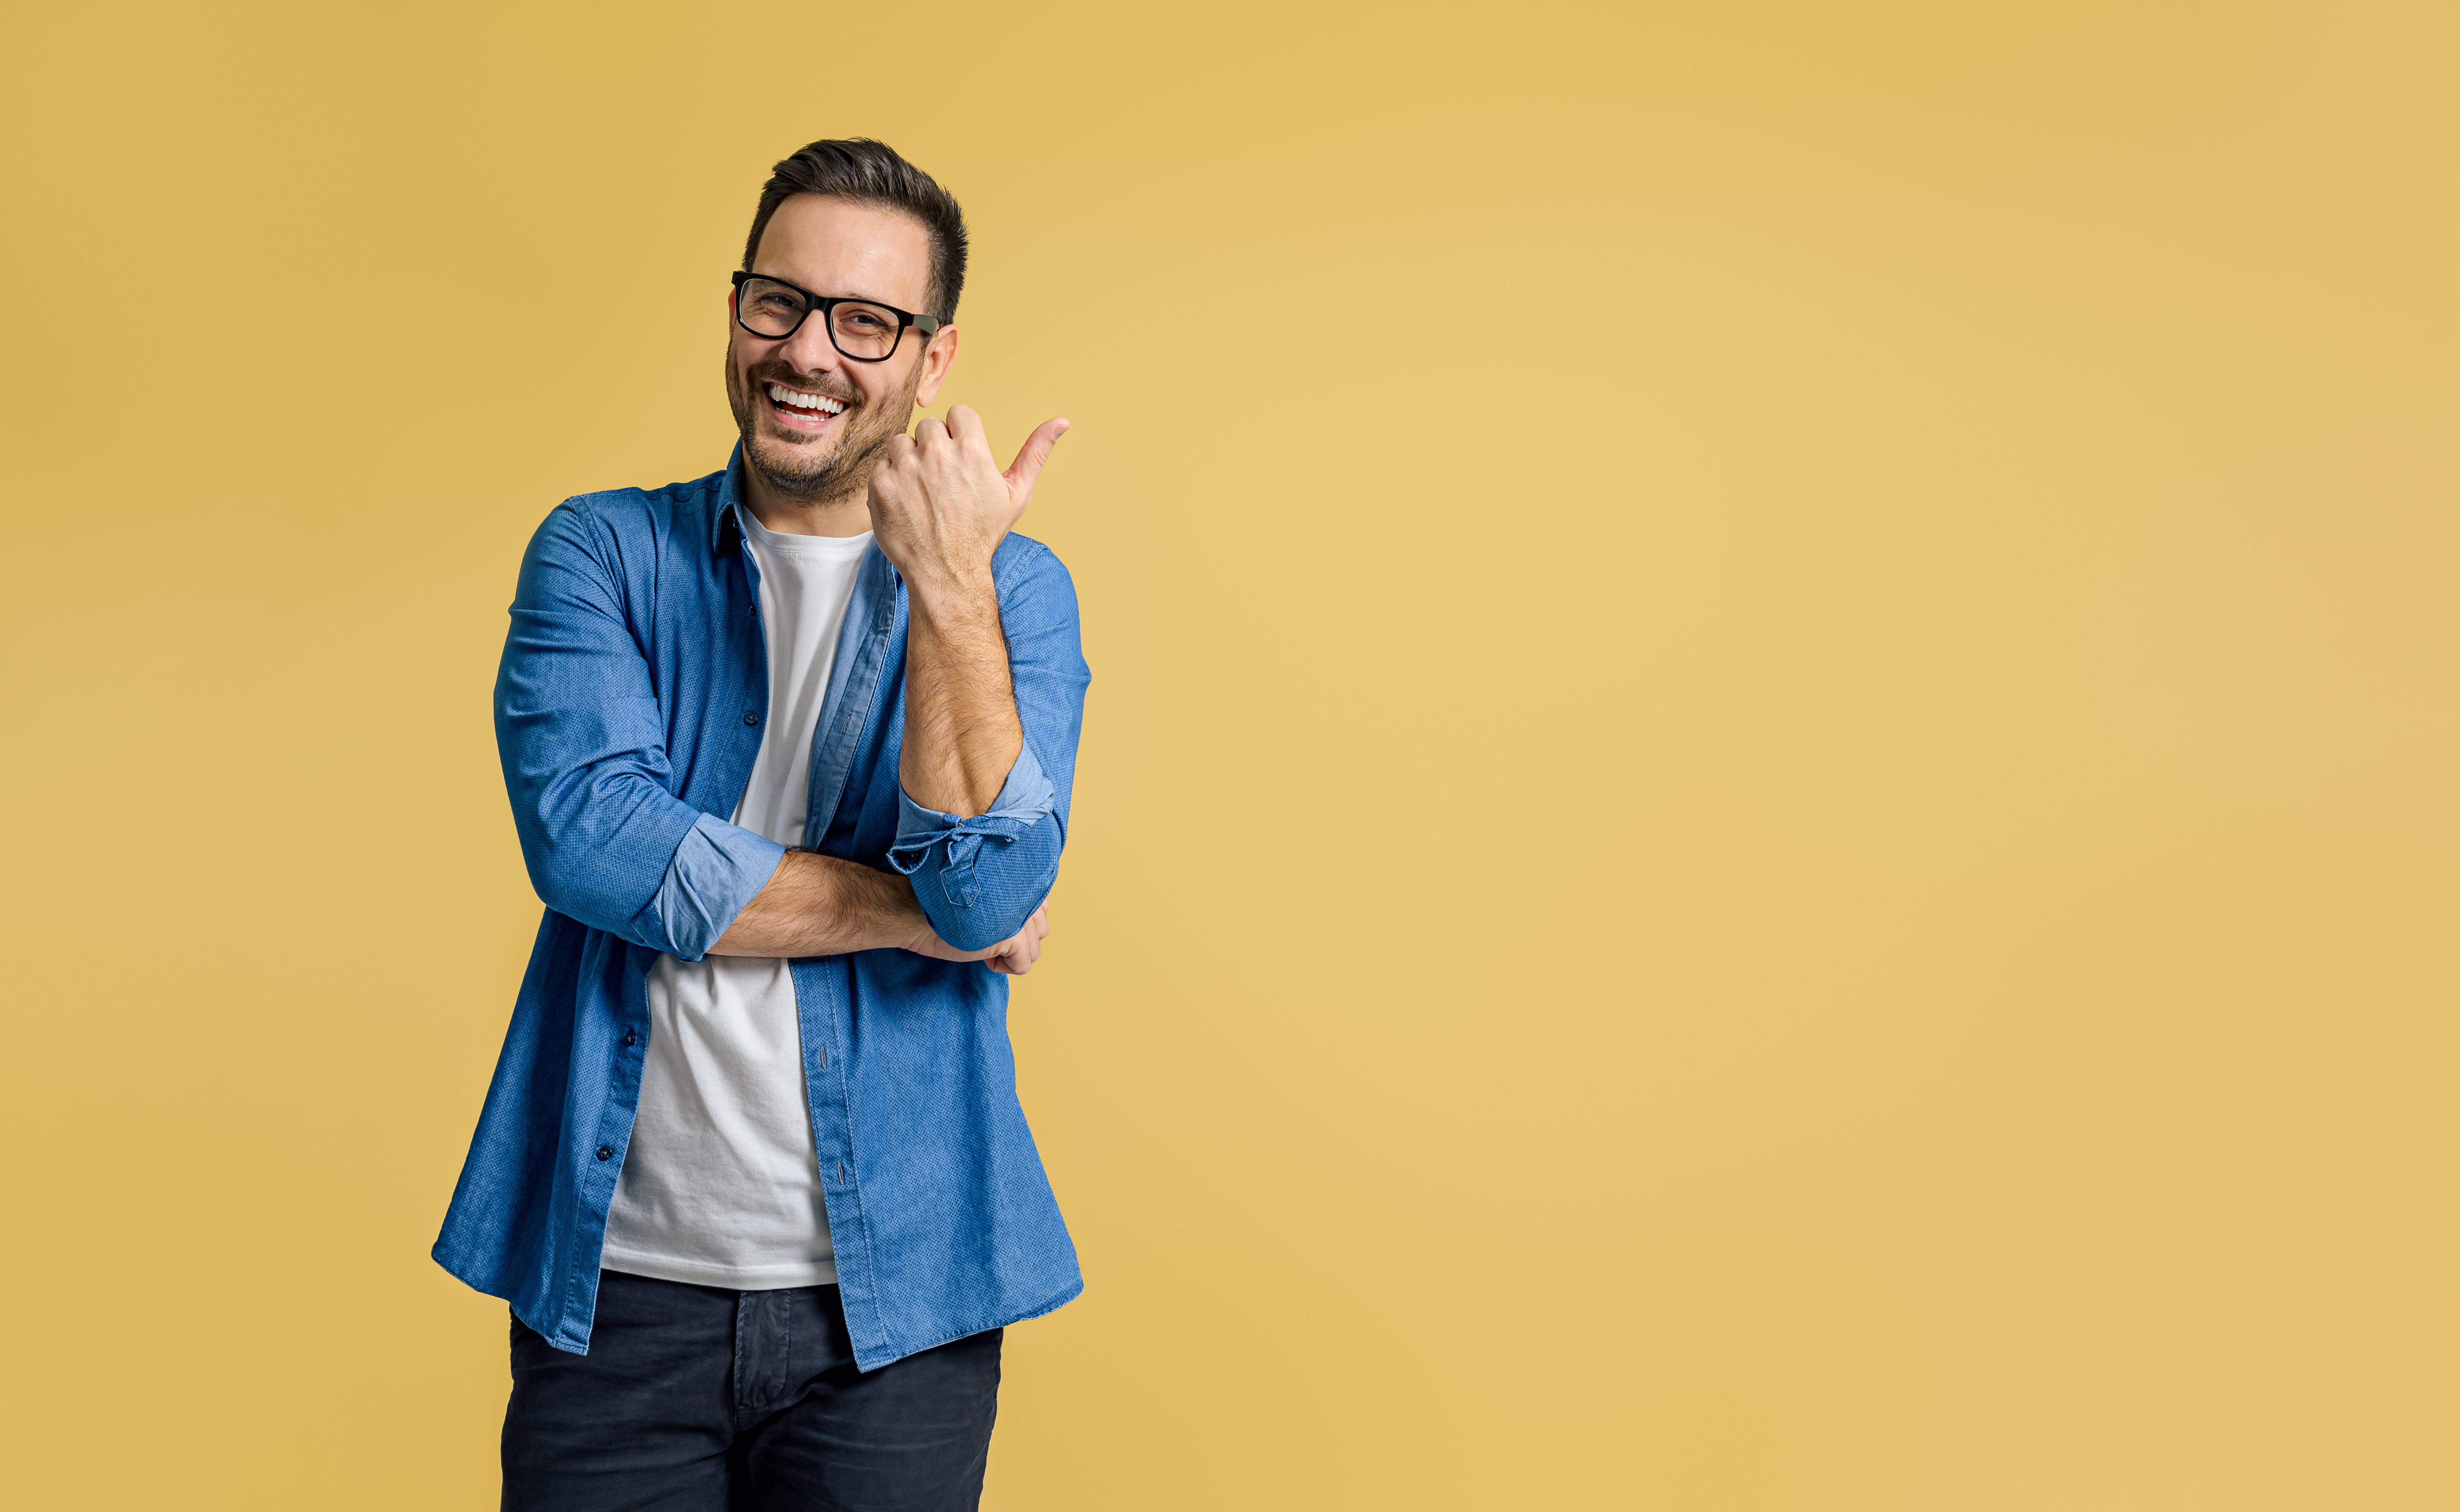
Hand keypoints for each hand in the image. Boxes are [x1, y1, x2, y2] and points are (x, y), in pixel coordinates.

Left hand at [867, 404, 1067, 600]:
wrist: (947, 572)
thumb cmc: (984, 534)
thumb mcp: (1017, 493)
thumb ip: (1036, 452)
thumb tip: (1062, 421)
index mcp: (972, 450)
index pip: (959, 412)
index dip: (960, 434)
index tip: (961, 458)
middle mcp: (937, 454)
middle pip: (929, 426)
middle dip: (934, 448)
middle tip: (942, 482)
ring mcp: (905, 468)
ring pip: (901, 442)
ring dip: (909, 461)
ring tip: (922, 492)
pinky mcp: (880, 485)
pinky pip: (881, 464)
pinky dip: (890, 480)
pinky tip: (906, 502)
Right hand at [906, 903, 1051, 975]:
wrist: (915, 912)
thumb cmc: (942, 904)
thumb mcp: (983, 897)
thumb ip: (1009, 900)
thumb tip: (1027, 919)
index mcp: (1020, 881)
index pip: (1041, 909)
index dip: (1017, 922)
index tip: (991, 921)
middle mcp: (1027, 896)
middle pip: (1041, 931)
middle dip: (1017, 940)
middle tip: (986, 934)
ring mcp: (1022, 917)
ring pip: (1033, 951)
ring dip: (1009, 954)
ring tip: (983, 944)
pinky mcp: (1014, 938)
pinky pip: (1023, 965)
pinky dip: (1002, 967)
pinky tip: (981, 956)